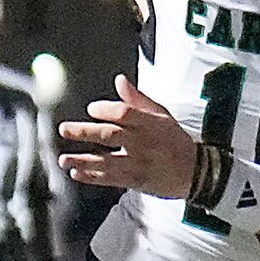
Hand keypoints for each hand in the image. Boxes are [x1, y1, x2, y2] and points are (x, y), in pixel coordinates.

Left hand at [57, 77, 197, 199]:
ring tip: (64, 159)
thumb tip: (120, 80)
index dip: (106, 110)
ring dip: (83, 160)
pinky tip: (77, 173)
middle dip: (85, 133)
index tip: (91, 109)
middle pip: (110, 136)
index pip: (125, 114)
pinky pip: (111, 179)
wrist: (195, 172)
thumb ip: (138, 99)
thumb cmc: (175, 140)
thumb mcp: (162, 115)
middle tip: (64, 130)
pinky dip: (92, 177)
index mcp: (149, 123)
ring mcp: (138, 163)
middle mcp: (142, 143)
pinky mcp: (135, 180)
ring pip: (106, 161)